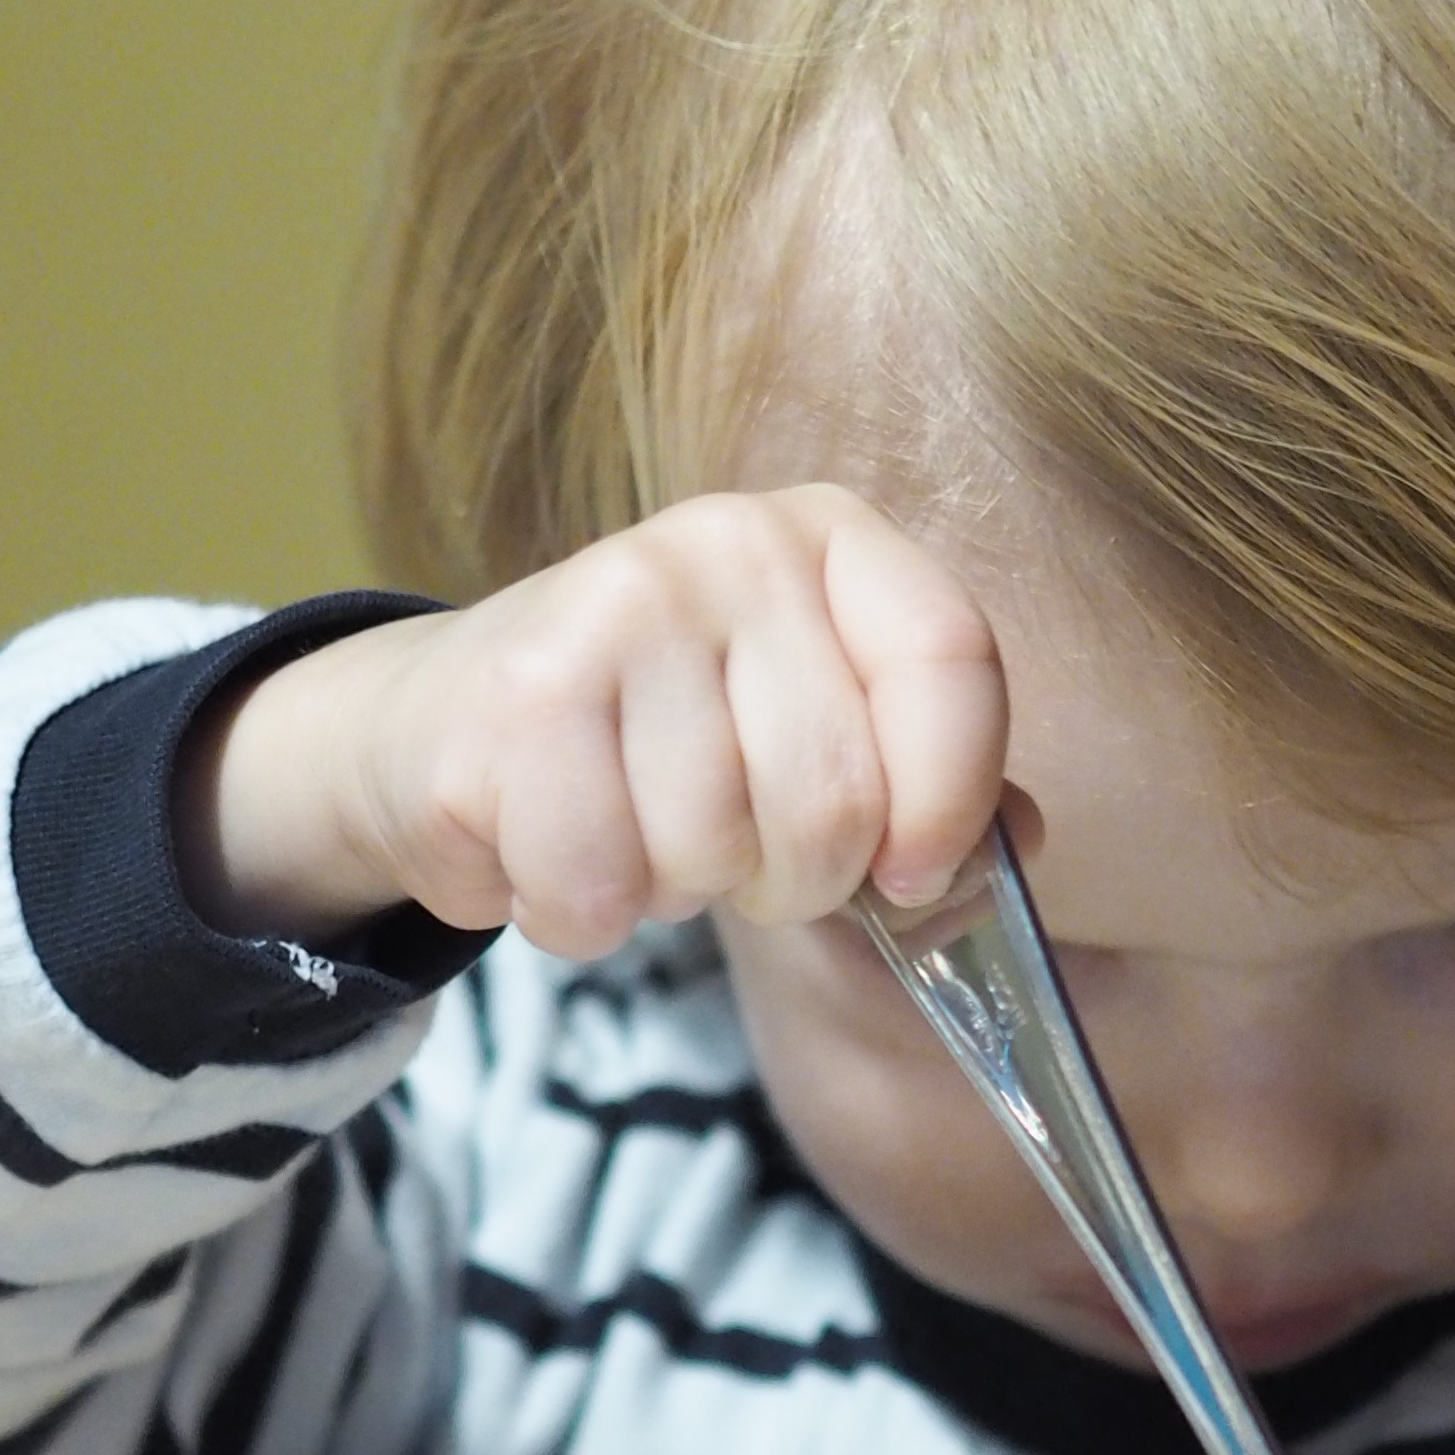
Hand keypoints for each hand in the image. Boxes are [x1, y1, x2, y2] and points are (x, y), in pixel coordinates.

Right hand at [175, 489, 1008, 954]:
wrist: (442, 718)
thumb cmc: (662, 741)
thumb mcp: (816, 733)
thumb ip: (934, 789)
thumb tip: (1012, 848)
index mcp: (832, 540)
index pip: (950, 660)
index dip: (949, 802)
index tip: (909, 877)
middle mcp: (729, 542)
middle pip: (835, 800)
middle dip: (786, 881)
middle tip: (722, 848)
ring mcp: (615, 604)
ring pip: (712, 856)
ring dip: (668, 895)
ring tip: (622, 829)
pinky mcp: (514, 694)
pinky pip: (596, 889)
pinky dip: (575, 915)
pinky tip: (547, 849)